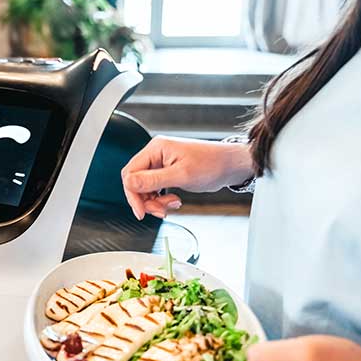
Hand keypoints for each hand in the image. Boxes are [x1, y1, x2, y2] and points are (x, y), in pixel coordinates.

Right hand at [120, 136, 253, 219]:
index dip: (133, 194)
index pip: (131, 173)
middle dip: (145, 200)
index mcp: (156, 149)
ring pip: (144, 188)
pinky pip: (154, 188)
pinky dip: (161, 199)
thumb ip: (153, 180)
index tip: (141, 211)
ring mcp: (161, 163)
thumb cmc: (212, 164)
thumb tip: (129, 183)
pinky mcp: (167, 171)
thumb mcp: (182, 175)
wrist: (231, 166)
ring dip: (154, 201)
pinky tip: (173, 202)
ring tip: (170, 205)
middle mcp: (156, 154)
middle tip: (158, 211)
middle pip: (135, 181)